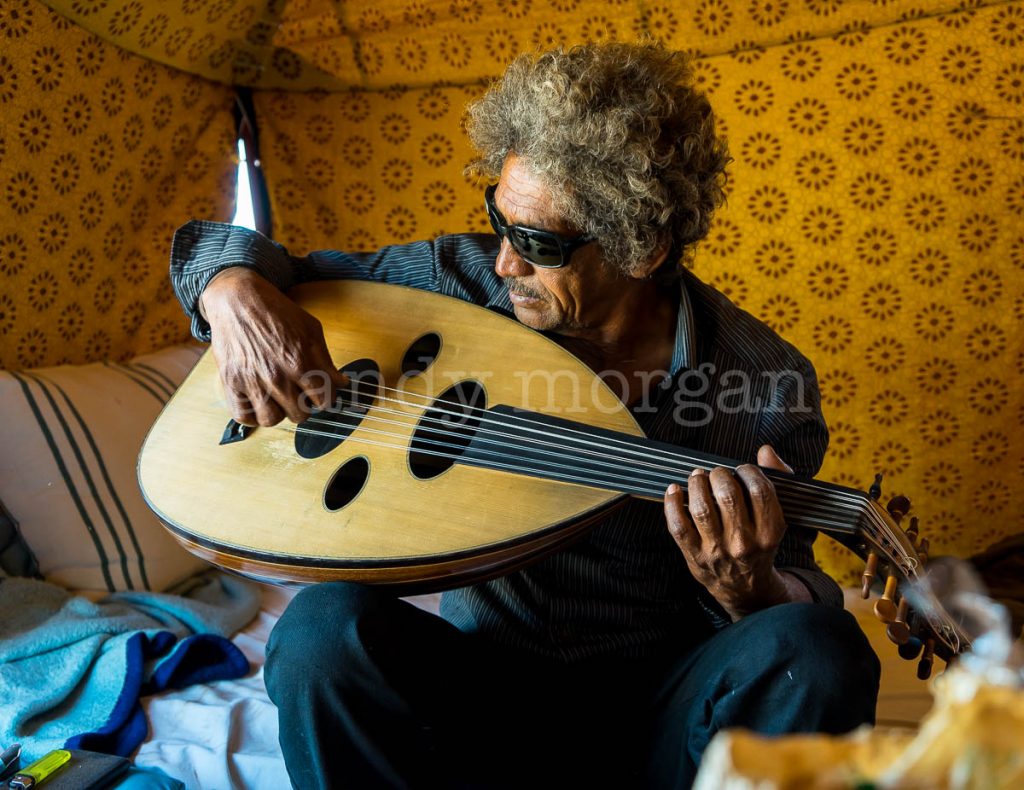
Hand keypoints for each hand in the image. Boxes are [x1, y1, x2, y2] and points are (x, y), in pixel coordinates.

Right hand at [201, 268, 347, 426]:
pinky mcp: (231, 382)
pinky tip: (257, 402)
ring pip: (272, 420)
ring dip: (278, 412)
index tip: (319, 392)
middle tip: (297, 392)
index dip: (325, 398)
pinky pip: (243, 416)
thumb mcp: (311, 329)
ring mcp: (252, 381)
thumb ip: (327, 360)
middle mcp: (277, 375)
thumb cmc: (276, 312)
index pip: (324, 401)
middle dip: (303, 405)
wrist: (237, 299)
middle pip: (300, 415)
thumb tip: (341, 384)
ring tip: (277, 398)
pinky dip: (251, 414)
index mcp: (300, 362)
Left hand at [664, 444, 801, 619]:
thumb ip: (777, 480)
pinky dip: (672, 504)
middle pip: (728, 496)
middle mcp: (743, 543)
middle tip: (717, 473)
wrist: (746, 588)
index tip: (741, 469)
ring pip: (701, 508)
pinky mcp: (694, 556)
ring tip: (698, 477)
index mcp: (769, 532)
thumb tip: (766, 451)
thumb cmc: (760, 544)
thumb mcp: (776, 517)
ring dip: (696, 484)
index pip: (759, 491)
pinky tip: (674, 490)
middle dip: (719, 475)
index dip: (748, 471)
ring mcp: (717, 551)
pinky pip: (678, 526)